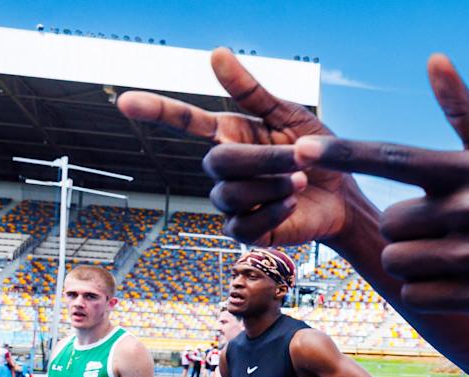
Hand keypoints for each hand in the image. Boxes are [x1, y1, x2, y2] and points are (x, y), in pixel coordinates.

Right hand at [116, 48, 361, 245]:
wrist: (342, 198)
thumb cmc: (316, 153)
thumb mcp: (290, 117)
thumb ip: (252, 91)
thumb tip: (216, 52)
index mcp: (230, 134)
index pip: (183, 121)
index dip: (156, 110)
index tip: (126, 102)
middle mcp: (224, 168)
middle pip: (218, 162)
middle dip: (263, 159)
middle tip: (301, 156)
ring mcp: (231, 201)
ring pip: (231, 194)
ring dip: (272, 185)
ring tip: (302, 180)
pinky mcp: (245, 231)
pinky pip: (242, 225)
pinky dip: (272, 212)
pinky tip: (293, 203)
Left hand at [292, 54, 468, 315]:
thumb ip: (462, 108)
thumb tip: (435, 59)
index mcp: (466, 171)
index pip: (392, 158)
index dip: (344, 155)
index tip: (300, 150)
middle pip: (390, 224)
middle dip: (404, 230)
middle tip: (437, 228)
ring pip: (399, 261)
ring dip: (409, 261)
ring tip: (442, 253)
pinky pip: (417, 294)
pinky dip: (424, 290)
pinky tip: (452, 279)